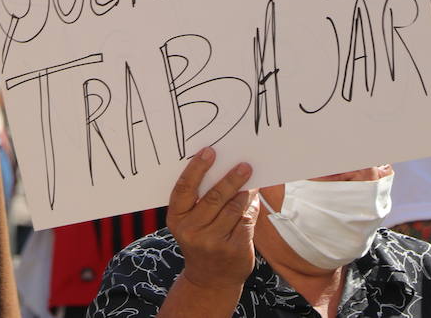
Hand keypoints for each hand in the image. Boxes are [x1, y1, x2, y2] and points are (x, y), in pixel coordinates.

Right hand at [168, 148, 259, 294]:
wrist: (210, 279)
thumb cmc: (201, 240)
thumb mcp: (191, 222)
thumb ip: (200, 199)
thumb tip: (224, 168)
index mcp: (176, 219)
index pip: (184, 188)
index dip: (196, 168)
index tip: (209, 151)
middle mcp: (191, 230)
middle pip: (214, 197)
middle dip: (231, 178)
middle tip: (244, 165)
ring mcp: (212, 242)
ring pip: (233, 208)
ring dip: (245, 192)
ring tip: (252, 181)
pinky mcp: (233, 249)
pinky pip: (246, 222)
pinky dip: (251, 209)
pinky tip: (253, 201)